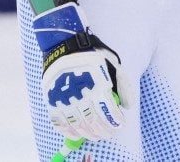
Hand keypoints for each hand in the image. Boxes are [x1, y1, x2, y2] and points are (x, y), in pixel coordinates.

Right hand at [33, 2, 131, 140]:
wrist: (64, 45)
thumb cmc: (93, 55)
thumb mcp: (114, 65)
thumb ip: (123, 85)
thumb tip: (128, 106)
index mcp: (98, 86)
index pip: (109, 113)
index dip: (115, 123)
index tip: (120, 125)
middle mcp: (81, 95)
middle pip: (94, 122)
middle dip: (103, 131)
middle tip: (109, 134)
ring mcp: (64, 100)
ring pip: (78, 125)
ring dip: (87, 134)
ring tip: (95, 136)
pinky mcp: (51, 101)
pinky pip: (59, 122)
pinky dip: (68, 130)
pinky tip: (75, 133)